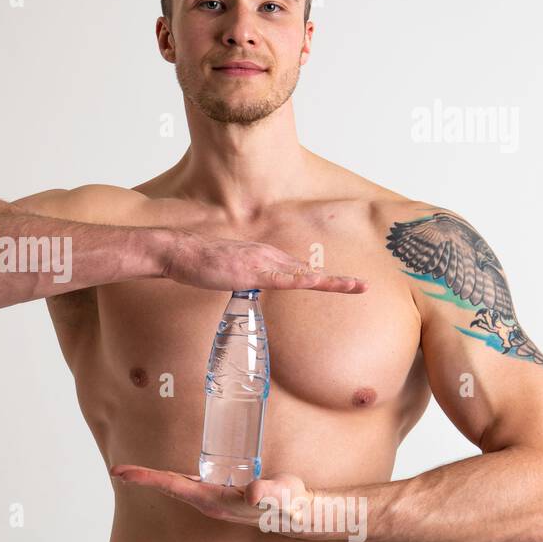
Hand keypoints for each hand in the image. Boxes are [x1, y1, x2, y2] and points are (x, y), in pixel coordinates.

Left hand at [109, 464, 315, 530]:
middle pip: (170, 486)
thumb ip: (268, 492)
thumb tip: (253, 493)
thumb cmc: (287, 503)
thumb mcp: (280, 494)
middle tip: (118, 470)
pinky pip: (190, 485)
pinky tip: (168, 474)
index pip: (173, 485)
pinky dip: (174, 478)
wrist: (298, 515)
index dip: (148, 478)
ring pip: (178, 486)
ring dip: (156, 479)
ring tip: (133, 472)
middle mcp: (208, 502)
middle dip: (144, 479)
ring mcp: (213, 500)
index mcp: (213, 501)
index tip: (123, 473)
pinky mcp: (220, 495)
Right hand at [163, 229, 367, 293]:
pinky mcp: (255, 272)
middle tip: (361, 287)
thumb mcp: (225, 271)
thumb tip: (249, 287)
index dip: (318, 276)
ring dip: (334, 281)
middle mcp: (268, 254)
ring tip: (359, 287)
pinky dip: (310, 282)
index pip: (295, 267)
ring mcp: (263, 262)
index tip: (340, 282)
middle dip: (334, 279)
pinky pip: (288, 280)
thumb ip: (241, 277)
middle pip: (306, 269)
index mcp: (261, 254)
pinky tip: (327, 284)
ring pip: (305, 274)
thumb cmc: (197, 264)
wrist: (181, 254)